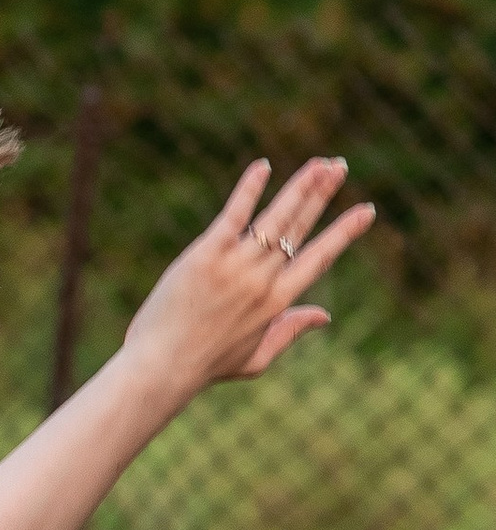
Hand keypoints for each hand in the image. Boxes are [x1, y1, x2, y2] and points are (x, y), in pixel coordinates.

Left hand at [121, 156, 373, 404]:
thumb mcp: (257, 357)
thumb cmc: (206, 365)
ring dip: (300, 187)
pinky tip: (263, 166)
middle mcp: (262, 280)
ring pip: (275, 218)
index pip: (320, 257)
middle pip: (299, 228)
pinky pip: (233, 215)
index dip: (344, 231)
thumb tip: (324, 315)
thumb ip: (290, 331)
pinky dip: (249, 190)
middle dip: (323, 194)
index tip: (366, 210)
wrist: (162, 366)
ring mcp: (235, 266)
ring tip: (320, 162)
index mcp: (278, 302)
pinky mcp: (205, 255)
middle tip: (340, 166)